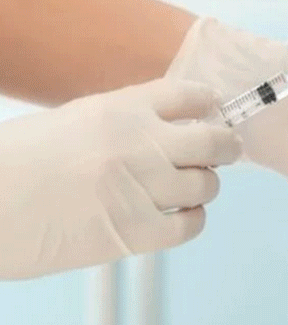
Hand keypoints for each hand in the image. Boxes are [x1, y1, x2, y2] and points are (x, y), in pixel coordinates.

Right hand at [0, 78, 240, 278]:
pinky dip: (193, 219)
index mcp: (120, 109)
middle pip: (214, 140)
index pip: (190, 95)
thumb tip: (172, 129)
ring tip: (190, 187)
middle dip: (226, 145)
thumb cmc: (19, 163)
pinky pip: (191, 224)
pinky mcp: (134, 233)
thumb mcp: (75, 120)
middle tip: (226, 151)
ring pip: (207, 184)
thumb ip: (126, 120)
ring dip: (205, 185)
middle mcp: (139, 143)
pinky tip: (181, 216)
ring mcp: (140, 188)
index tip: (214, 111)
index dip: (209, 104)